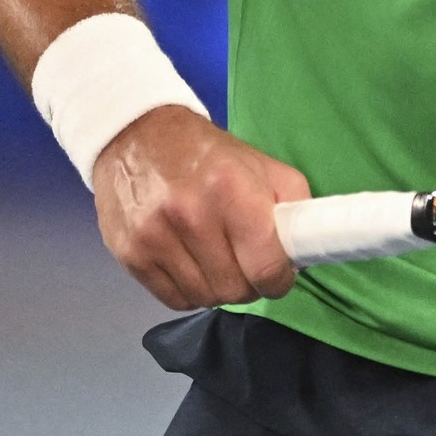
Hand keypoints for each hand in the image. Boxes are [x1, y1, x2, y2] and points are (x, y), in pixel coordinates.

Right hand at [90, 104, 309, 309]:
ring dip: (218, 288)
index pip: (266, 267)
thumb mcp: (261, 165)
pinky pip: (175, 300)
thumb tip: (306, 253)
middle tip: (246, 263)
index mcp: (231, 190)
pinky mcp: (130, 253)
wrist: (135, 135)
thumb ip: (293, 206)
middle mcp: (190, 215)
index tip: (279, 274)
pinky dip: (190, 291)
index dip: (280, 279)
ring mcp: (155, 237)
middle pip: (235, 290)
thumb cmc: (206, 153)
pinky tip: (192, 265)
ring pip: (205, 299)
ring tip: (217, 260)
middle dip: (249, 284)